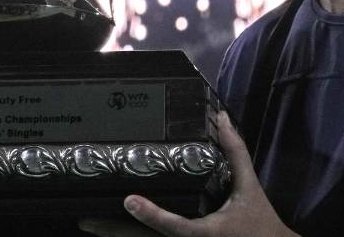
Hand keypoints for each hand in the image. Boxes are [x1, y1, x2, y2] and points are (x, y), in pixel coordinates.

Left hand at [78, 111, 296, 236]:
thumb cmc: (259, 222)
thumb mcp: (248, 187)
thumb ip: (235, 152)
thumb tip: (223, 118)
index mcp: (205, 232)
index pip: (173, 225)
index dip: (151, 214)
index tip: (129, 200)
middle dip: (114, 232)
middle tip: (84, 220)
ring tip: (88, 224)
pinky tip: (115, 230)